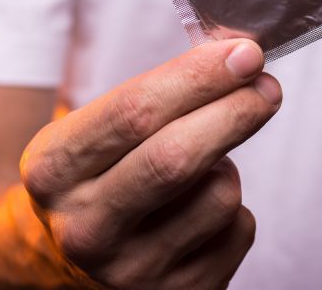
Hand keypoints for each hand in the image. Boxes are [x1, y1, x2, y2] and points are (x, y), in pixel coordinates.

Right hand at [19, 39, 281, 288]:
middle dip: (235, 112)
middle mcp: (86, 228)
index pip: (135, 112)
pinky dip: (235, 209)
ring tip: (202, 170)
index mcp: (54, 170)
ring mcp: (130, 272)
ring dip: (229, 167)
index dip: (199, 77)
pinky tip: (201, 214)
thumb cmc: (97, 179)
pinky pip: (238, 230)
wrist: (66, 262)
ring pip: (220, 194)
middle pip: (177, 157)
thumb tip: (239, 60)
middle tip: (267, 87)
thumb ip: (156, 97)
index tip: (244, 54)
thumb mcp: (92, 133)